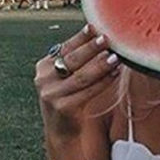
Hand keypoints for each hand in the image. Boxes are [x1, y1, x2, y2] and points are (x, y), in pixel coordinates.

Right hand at [34, 24, 121, 142]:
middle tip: (107, 39)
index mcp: (44, 67)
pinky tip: (114, 75)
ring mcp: (51, 94)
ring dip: (100, 65)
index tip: (95, 27)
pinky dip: (103, 82)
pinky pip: (88, 92)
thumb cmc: (69, 100)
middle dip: (91, 48)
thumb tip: (100, 37)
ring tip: (115, 57)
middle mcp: (44, 79)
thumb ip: (76, 61)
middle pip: (72, 60)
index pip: (65, 48)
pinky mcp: (62, 108)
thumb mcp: (66, 78)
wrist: (62, 133)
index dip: (81, 37)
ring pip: (81, 76)